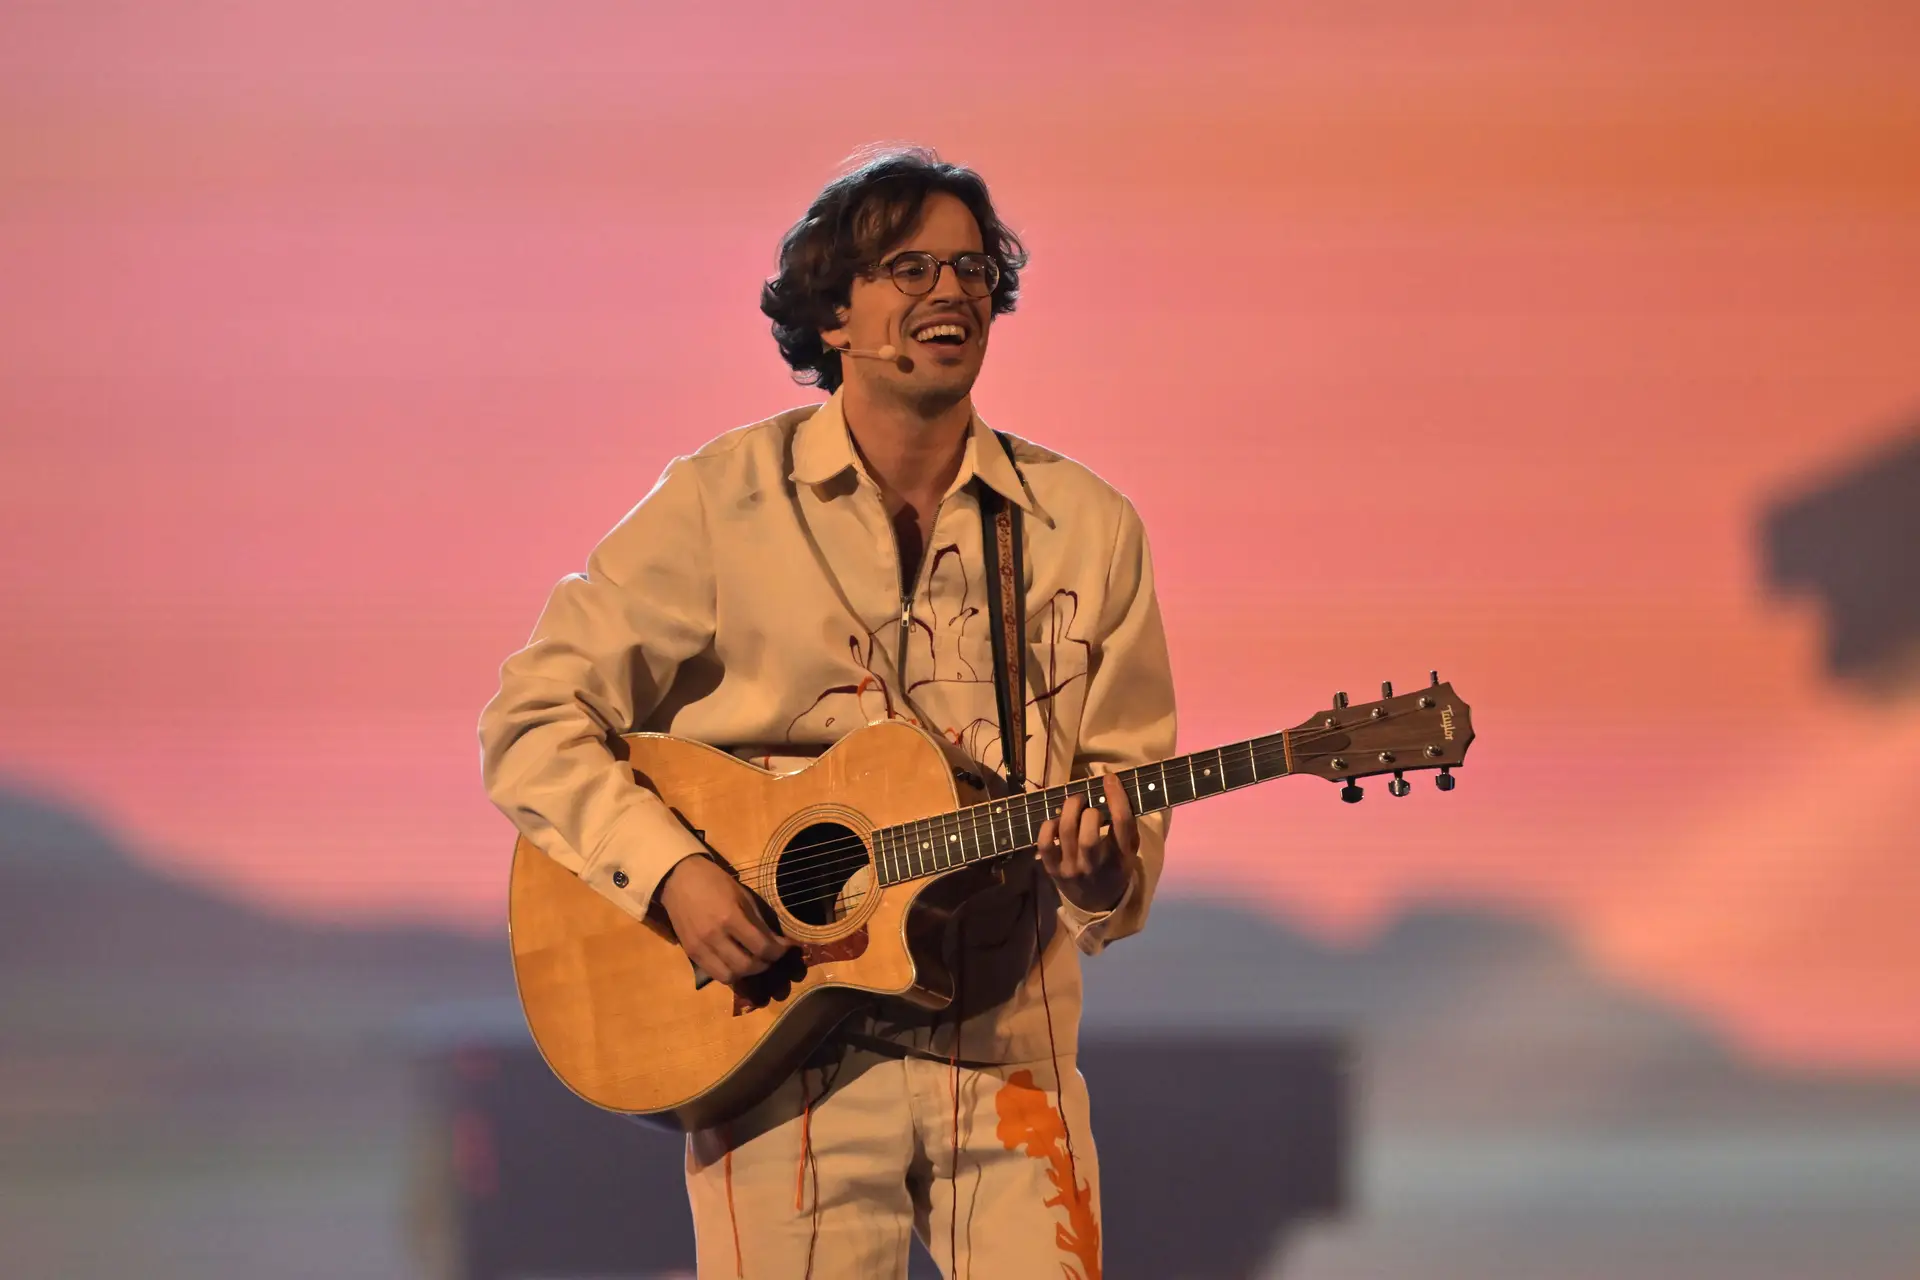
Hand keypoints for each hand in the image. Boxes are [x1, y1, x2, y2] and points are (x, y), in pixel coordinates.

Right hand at [656, 854, 792, 984]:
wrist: (679, 879)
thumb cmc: (715, 882)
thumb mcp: (742, 896)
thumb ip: (759, 922)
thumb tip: (778, 943)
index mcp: (730, 917)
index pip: (761, 947)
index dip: (778, 952)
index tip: (786, 948)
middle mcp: (714, 937)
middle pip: (747, 966)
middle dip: (765, 965)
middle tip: (771, 957)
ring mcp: (700, 948)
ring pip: (729, 976)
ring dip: (746, 973)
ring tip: (753, 962)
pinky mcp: (690, 953)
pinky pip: (713, 973)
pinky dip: (728, 972)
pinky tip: (735, 962)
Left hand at [1036, 772, 1136, 913]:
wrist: (1096, 903)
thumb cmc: (1114, 868)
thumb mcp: (1129, 850)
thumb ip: (1125, 824)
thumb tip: (1113, 786)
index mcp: (1122, 857)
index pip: (1122, 823)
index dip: (1116, 796)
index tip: (1110, 778)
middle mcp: (1096, 865)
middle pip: (1089, 833)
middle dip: (1088, 810)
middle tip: (1088, 802)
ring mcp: (1072, 869)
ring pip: (1066, 833)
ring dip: (1069, 809)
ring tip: (1074, 803)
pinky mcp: (1052, 869)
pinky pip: (1045, 843)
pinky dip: (1048, 825)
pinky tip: (1056, 820)